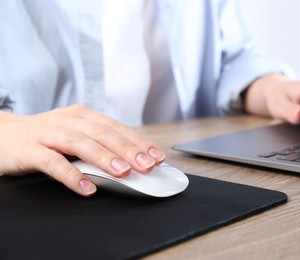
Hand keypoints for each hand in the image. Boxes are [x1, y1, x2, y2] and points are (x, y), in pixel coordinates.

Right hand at [0, 105, 165, 195]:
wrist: (1, 134)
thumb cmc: (44, 137)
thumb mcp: (74, 135)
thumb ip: (97, 145)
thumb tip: (130, 162)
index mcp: (83, 116)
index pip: (116, 128)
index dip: (138, 142)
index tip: (157, 156)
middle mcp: (68, 120)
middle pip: (103, 133)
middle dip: (129, 150)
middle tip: (148, 166)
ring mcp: (49, 133)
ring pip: (81, 143)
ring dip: (105, 158)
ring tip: (124, 173)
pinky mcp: (30, 149)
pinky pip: (53, 162)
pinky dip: (71, 175)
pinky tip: (86, 188)